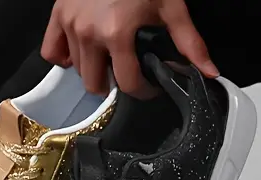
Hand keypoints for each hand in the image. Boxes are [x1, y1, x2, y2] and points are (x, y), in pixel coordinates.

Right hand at [41, 0, 218, 96]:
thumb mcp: (171, 6)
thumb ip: (188, 42)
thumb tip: (208, 71)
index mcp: (118, 33)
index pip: (127, 82)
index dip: (142, 90)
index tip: (149, 87)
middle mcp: (89, 33)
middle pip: (96, 84)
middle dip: (113, 83)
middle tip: (126, 70)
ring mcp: (70, 25)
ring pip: (78, 71)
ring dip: (93, 69)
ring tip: (108, 55)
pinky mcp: (58, 17)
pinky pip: (52, 53)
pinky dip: (65, 57)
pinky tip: (81, 51)